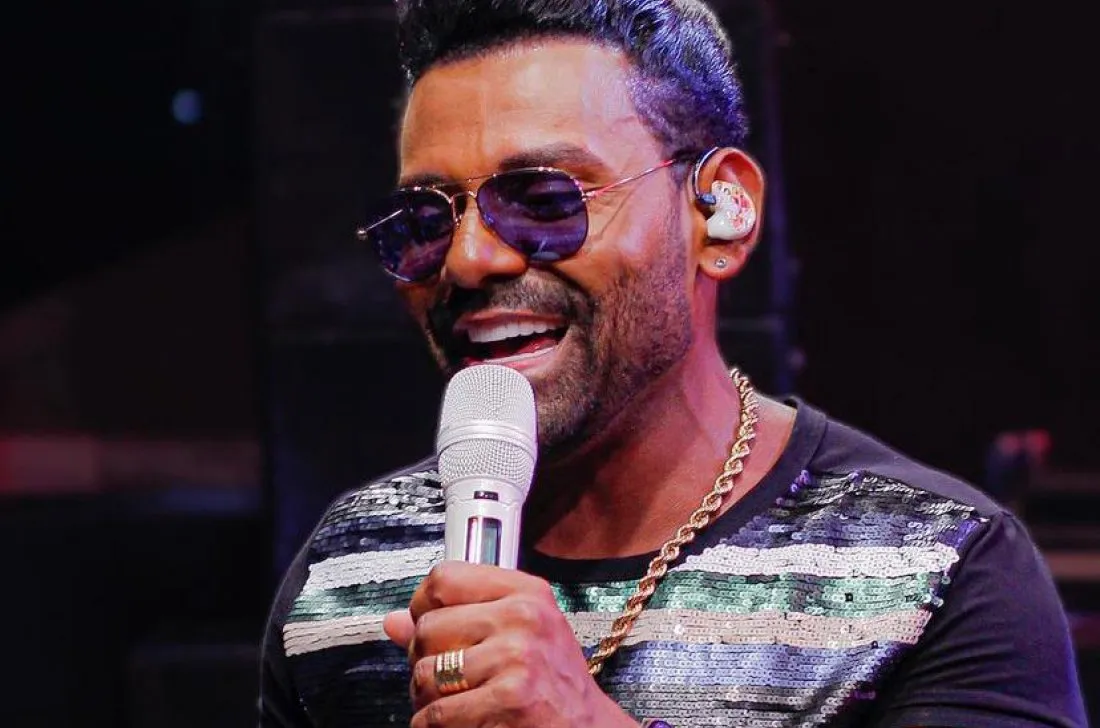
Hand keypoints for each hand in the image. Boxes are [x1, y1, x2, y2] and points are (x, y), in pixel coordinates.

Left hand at [383, 561, 638, 727]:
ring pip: (426, 675)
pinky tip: (459, 724)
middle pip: (427, 629)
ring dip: (427, 700)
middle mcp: (523, 617)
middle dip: (423, 661)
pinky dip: (433, 726)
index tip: (426, 627)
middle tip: (444, 679)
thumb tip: (392, 621)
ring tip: (452, 704)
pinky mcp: (511, 698)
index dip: (421, 606)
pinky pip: (437, 714)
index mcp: (526, 592)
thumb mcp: (518, 636)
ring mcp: (517, 657)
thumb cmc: (552, 684)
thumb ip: (457, 621)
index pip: (444, 579)